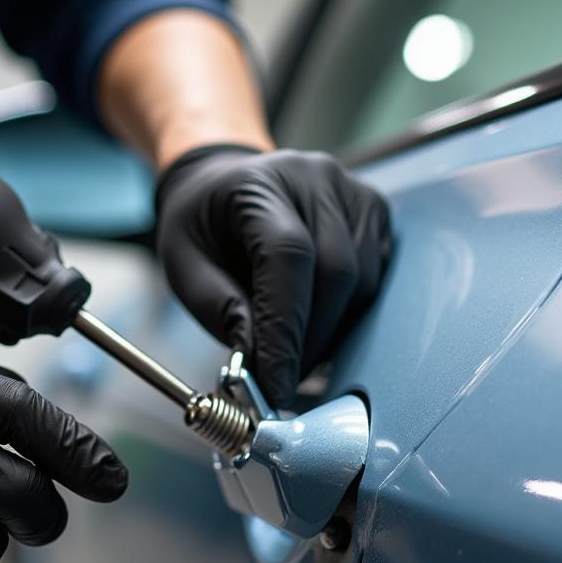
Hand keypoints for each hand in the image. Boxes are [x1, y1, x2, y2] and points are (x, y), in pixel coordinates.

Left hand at [155, 146, 391, 408]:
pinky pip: (376, 276)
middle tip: (284, 380)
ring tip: (296, 351)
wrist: (224, 188)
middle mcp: (314, 178)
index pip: (288, 257)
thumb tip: (259, 362)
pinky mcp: (373, 212)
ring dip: (332, 331)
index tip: (277, 384)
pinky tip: (317, 323)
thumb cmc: (203, 229)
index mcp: (258, 184)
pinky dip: (349, 312)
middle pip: (336, 271)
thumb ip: (220, 309)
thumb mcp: (185, 267)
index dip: (286, 329)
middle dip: (311, 340)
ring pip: (362, 281)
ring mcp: (350, 192)